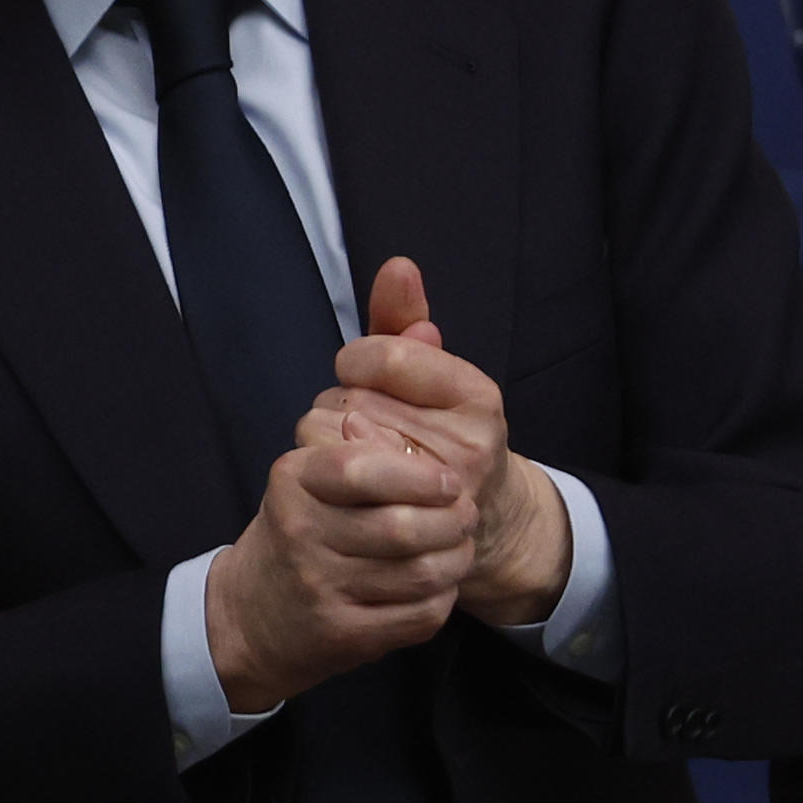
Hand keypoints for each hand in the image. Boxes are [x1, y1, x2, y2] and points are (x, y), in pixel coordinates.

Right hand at [205, 434, 476, 713]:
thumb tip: (411, 441)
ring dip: (455, 559)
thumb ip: (361, 452)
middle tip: (466, 514)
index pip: (360, 469)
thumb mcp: (310, 480)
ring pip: (418, 574)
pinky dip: (443, 598)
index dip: (418, 474)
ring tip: (461, 546)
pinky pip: (417, 616)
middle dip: (451, 520)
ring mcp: (319, 588)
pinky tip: (442, 584)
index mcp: (293, 480)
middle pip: (401, 527)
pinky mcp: (341, 634)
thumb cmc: (297, 531)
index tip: (449, 480)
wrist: (251, 615)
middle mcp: (300, 533)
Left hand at [298, 259, 571, 626]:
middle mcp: (467, 446)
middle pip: (350, 398)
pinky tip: (343, 487)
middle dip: (340, 401)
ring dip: (325, 441)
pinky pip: (328, 490)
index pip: (385, 355)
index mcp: (477, 395)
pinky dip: (322, 482)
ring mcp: (438, 497)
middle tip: (364, 421)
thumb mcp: (431, 371)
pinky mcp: (405, 535)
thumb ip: (405, 319)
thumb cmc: (440, 428)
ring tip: (357, 452)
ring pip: (329, 441)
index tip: (358, 370)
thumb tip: (397, 266)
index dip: (357, 359)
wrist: (479, 520)